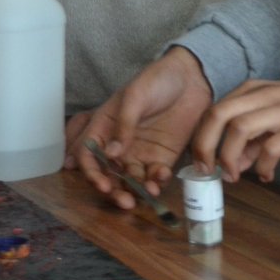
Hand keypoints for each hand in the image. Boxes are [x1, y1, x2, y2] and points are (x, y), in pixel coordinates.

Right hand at [69, 46, 212, 210]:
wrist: (191, 77)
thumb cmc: (157, 79)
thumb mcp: (136, 96)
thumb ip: (124, 124)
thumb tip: (110, 154)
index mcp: (105, 127)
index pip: (88, 155)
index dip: (92, 172)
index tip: (103, 185)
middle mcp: (119, 144)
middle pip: (109, 175)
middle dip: (114, 191)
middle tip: (125, 202)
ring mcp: (140, 153)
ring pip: (131, 181)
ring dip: (137, 191)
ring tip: (150, 192)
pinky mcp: (162, 158)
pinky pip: (155, 177)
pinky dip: (158, 182)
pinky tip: (163, 176)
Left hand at [191, 79, 279, 183]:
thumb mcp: (274, 116)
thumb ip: (253, 138)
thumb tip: (234, 165)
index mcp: (252, 90)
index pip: (214, 110)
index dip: (201, 137)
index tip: (200, 162)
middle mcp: (263, 95)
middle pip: (219, 114)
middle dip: (205, 145)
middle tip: (207, 170)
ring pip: (240, 128)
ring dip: (230, 156)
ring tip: (235, 175)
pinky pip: (272, 147)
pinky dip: (262, 165)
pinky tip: (265, 175)